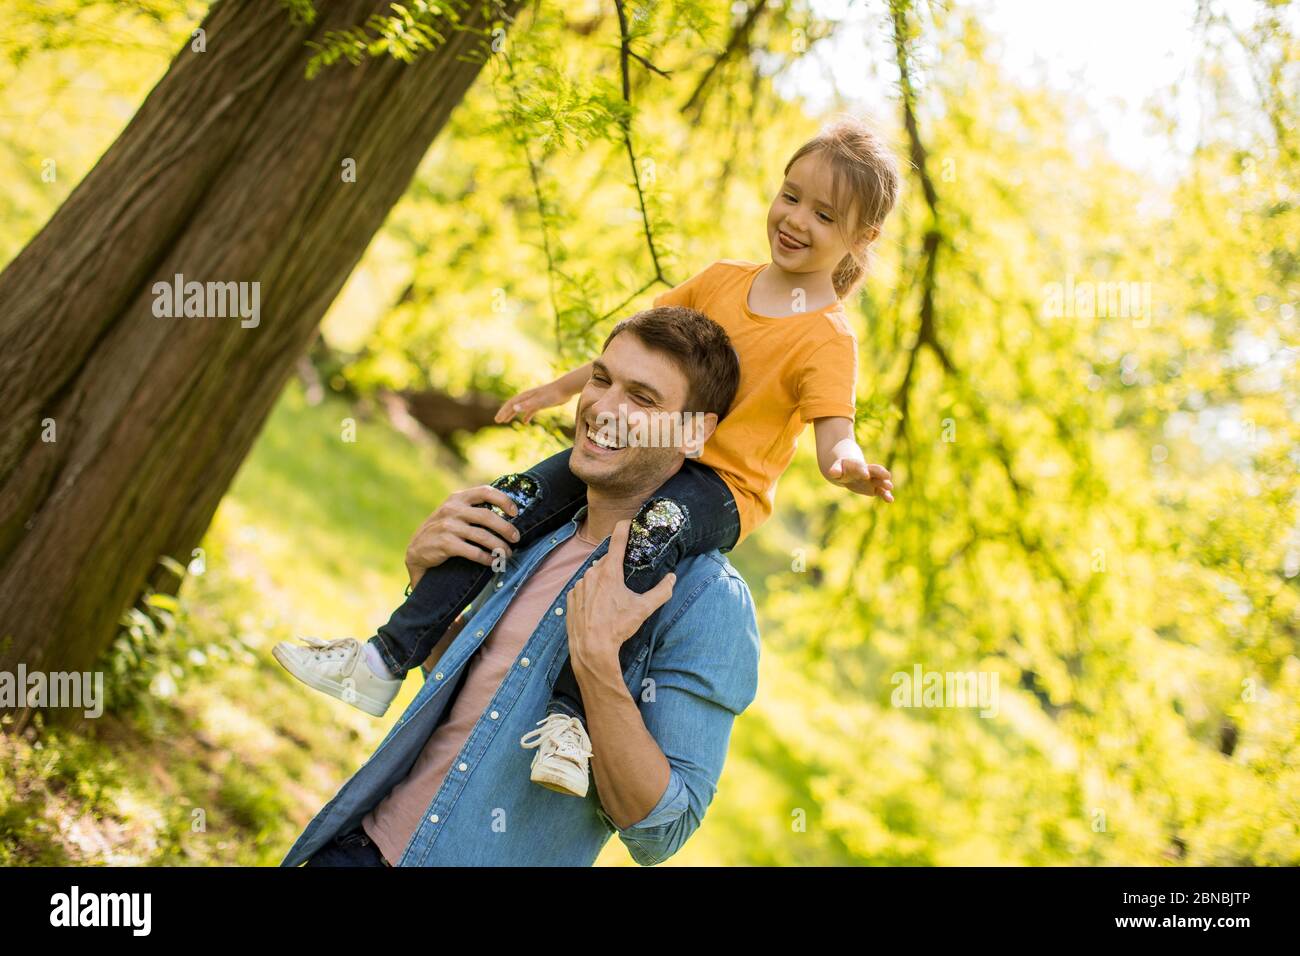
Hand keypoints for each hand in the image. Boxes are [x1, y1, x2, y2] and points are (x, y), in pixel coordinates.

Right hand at [404, 485, 522, 587]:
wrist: (416, 549)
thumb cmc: (443, 530)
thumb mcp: (454, 512)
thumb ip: (473, 508)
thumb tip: (507, 513)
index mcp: (457, 498)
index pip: (485, 492)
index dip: (503, 500)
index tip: (515, 512)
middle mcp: (452, 509)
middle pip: (487, 516)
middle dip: (505, 528)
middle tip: (516, 538)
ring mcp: (448, 526)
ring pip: (482, 536)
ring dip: (499, 546)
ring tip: (507, 554)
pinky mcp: (445, 543)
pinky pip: (473, 551)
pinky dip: (486, 558)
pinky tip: (492, 562)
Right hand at [494, 382, 565, 424]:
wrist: (565, 389)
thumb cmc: (552, 395)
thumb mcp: (539, 401)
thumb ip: (527, 405)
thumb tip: (513, 408)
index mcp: (525, 397)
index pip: (510, 404)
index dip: (503, 412)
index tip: (497, 420)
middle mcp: (528, 398)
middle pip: (513, 406)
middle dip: (505, 413)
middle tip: (497, 421)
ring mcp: (534, 400)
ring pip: (520, 408)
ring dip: (512, 414)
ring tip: (506, 421)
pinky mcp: (541, 403)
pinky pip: (530, 410)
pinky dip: (526, 416)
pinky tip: (525, 422)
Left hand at [565, 520, 676, 673]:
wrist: (591, 648)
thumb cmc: (617, 628)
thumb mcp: (643, 610)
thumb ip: (661, 592)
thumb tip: (672, 579)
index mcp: (609, 572)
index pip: (618, 540)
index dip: (624, 527)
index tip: (629, 522)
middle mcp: (592, 574)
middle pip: (607, 560)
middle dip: (617, 564)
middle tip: (626, 577)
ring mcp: (579, 585)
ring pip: (594, 574)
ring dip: (603, 579)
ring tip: (612, 598)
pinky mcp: (570, 596)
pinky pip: (583, 587)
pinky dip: (591, 591)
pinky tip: (598, 606)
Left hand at [828, 458, 893, 501]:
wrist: (848, 470)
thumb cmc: (841, 468)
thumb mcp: (836, 468)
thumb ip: (835, 470)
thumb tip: (832, 472)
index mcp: (857, 466)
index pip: (860, 468)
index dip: (863, 471)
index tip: (866, 475)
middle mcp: (868, 471)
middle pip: (875, 471)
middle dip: (880, 473)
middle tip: (887, 476)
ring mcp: (872, 479)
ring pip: (880, 481)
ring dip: (885, 484)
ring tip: (890, 488)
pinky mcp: (874, 488)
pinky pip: (881, 491)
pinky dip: (885, 495)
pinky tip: (890, 500)